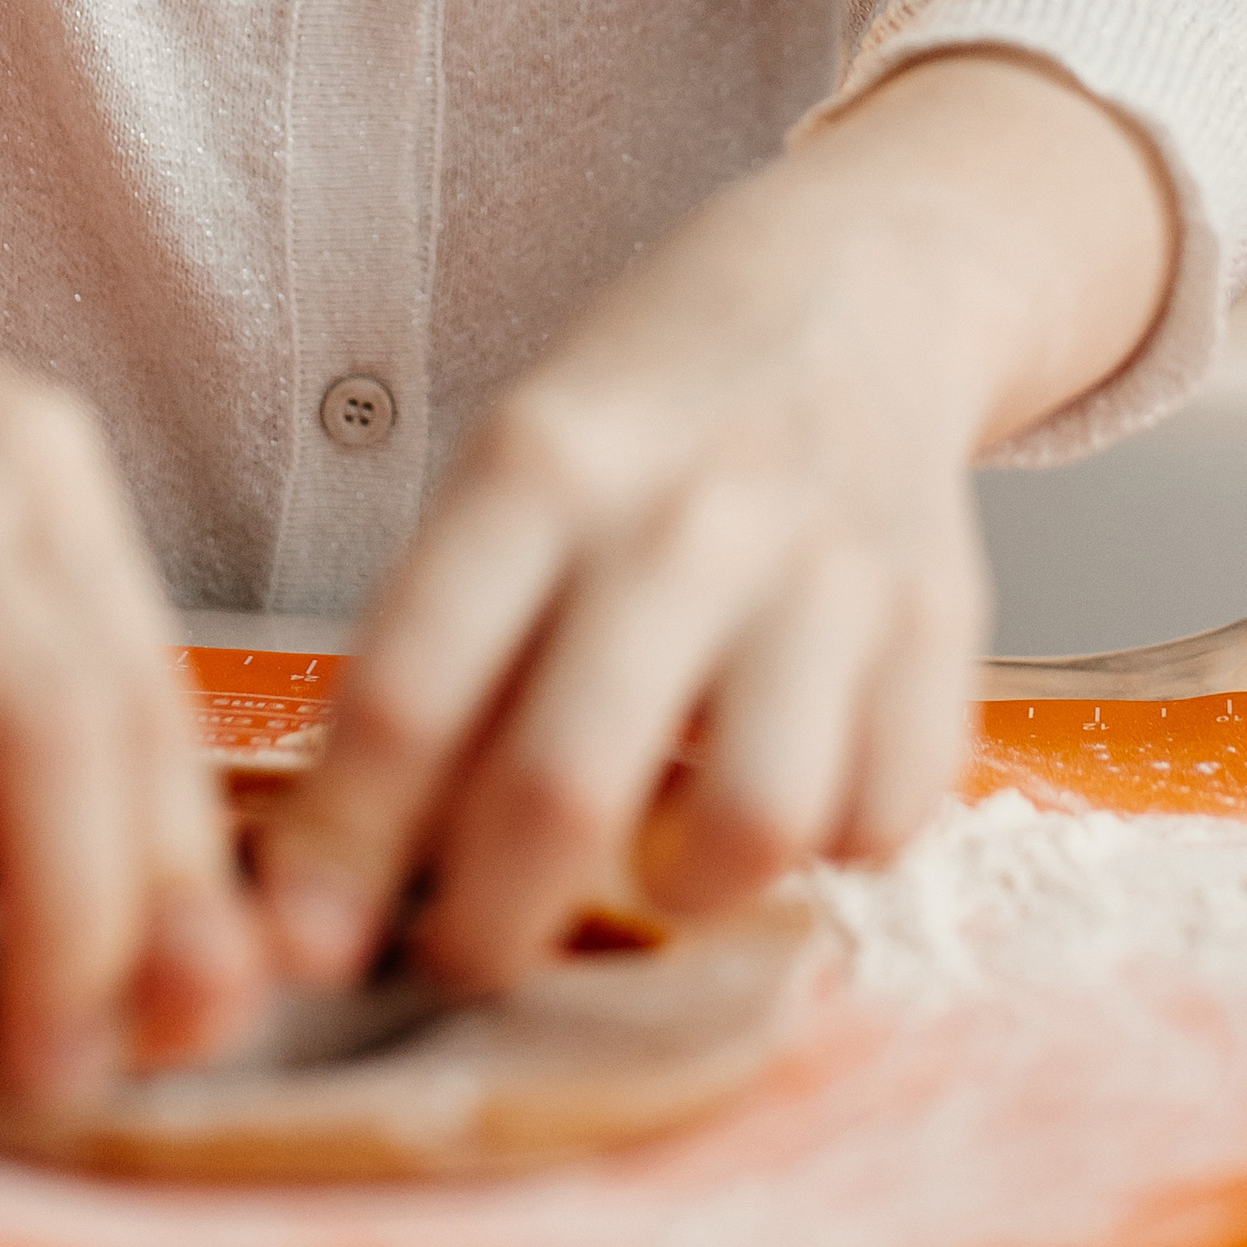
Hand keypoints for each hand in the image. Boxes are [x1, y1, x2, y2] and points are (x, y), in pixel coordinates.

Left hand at [257, 54, 1173, 993]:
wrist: (850, 287)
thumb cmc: (644, 411)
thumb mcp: (514, 473)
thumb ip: (452, 643)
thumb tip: (352, 867)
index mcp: (539, 466)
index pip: (411, 688)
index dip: (345, 848)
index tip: (305, 949)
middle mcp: (681, 516)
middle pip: (561, 786)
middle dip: (489, 928)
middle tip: (465, 959)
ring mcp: (822, 569)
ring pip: (747, 823)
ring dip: (678, 893)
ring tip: (649, 869)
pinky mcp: (940, 619)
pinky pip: (882, 814)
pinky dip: (825, 844)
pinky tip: (782, 789)